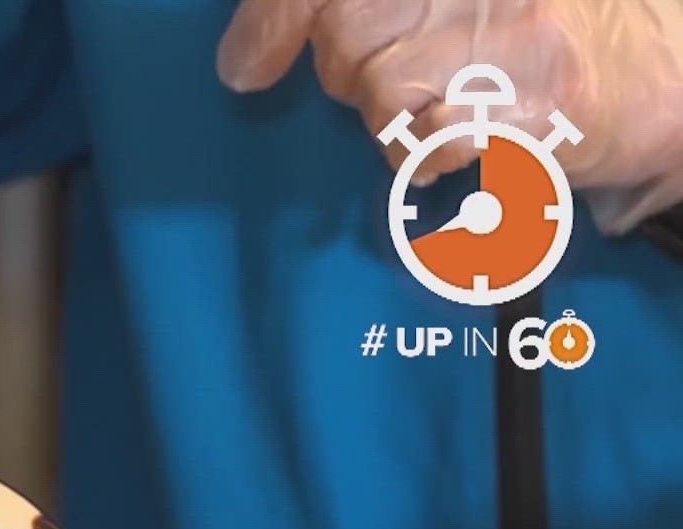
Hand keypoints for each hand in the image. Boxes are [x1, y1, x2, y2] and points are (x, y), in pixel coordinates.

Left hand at [216, 0, 682, 232]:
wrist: (650, 71)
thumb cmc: (526, 32)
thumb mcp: (445, 0)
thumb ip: (362, 9)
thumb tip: (249, 46)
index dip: (274, 16)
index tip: (245, 66)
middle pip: (346, 33)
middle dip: (347, 72)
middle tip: (397, 82)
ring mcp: (508, 33)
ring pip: (379, 89)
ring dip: (389, 119)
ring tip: (442, 111)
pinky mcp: (531, 99)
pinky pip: (430, 140)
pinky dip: (428, 155)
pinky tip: (462, 142)